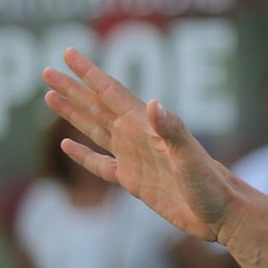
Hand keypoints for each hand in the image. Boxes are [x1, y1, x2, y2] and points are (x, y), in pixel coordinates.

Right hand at [42, 48, 233, 243]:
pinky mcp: (133, 181)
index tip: (68, 53)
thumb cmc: (210, 184)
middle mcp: (138, 138)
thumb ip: (172, 131)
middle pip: (97, 107)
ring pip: (95, 130)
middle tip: (46, 72)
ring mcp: (134, 159)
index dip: (89, 73)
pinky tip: (66, 144)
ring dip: (73, 114)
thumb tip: (152, 103)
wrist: (220, 214)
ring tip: (51, 96)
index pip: (112, 93)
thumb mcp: (190, 157)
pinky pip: (101, 165)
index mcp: (148, 126)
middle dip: (73, 89)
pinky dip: (82, 155)